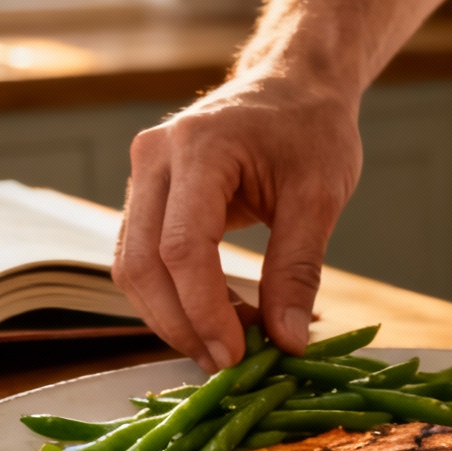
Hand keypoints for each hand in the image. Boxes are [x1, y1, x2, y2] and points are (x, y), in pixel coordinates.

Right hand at [113, 76, 361, 370]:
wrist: (293, 85)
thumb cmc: (312, 130)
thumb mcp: (320, 197)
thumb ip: (298, 270)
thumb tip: (287, 343)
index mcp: (199, 147)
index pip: (182, 247)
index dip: (203, 310)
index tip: (236, 356)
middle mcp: (154, 157)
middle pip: (142, 263)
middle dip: (182, 324)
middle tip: (229, 365)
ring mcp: (142, 174)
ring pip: (131, 267)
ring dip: (173, 317)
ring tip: (228, 345)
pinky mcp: (144, 194)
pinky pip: (141, 257)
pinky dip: (173, 297)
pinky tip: (216, 318)